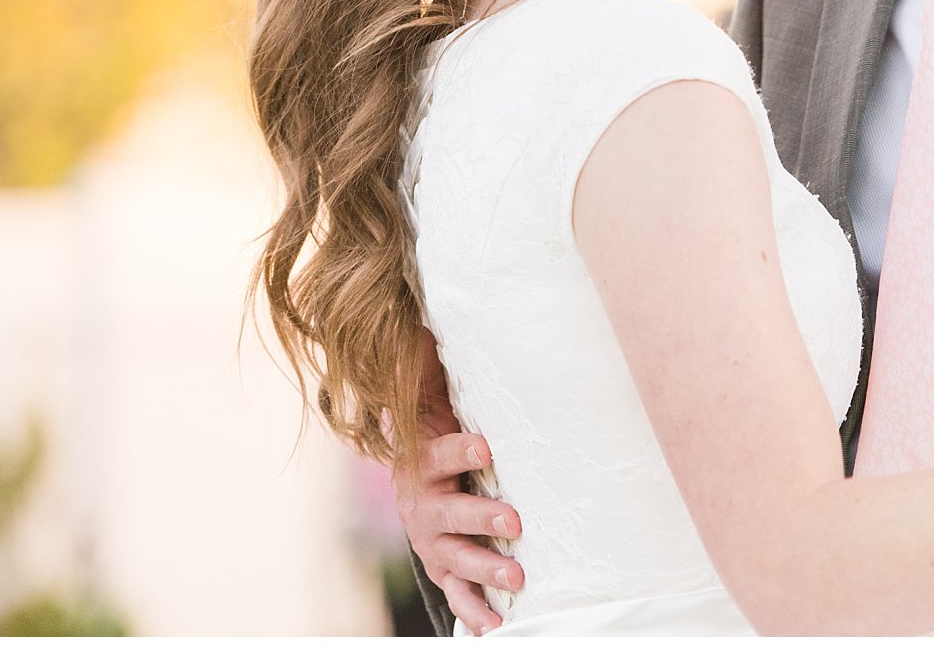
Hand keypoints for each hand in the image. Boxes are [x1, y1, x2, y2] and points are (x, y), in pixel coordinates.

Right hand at [394, 336, 521, 633]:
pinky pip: (456, 594)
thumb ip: (426, 362)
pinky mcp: (444, 565)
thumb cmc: (437, 426)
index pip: (439, 452)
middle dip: (481, 517)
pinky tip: (496, 627)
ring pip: (456, 558)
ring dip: (485, 569)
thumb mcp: (430, 391)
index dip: (460, 448)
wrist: (414, 477)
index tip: (486, 443)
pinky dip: (474, 612)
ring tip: (519, 575)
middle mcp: (423, 504)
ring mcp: (432, 540)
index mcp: (423, 459)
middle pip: (450, 512)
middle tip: (515, 521)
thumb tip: (423, 319)